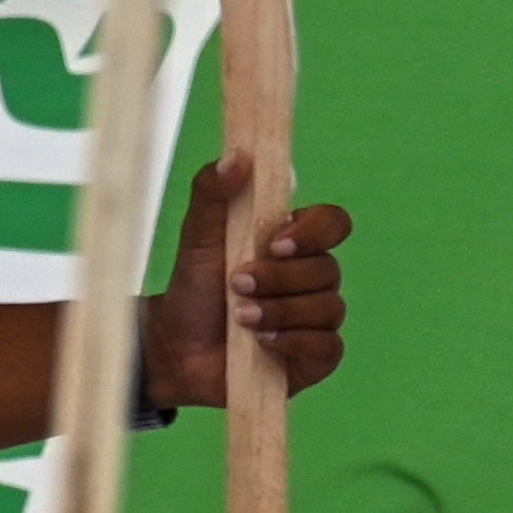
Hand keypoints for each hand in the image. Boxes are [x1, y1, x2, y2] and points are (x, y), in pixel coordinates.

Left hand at [142, 151, 348, 410]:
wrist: (179, 346)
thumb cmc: (195, 285)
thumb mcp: (197, 234)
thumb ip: (212, 191)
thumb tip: (238, 156)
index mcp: (293, 240)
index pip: (333, 223)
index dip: (314, 232)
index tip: (276, 242)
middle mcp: (312, 275)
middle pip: (328, 268)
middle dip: (280, 278)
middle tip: (238, 284)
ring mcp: (318, 317)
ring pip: (328, 308)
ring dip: (280, 311)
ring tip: (241, 318)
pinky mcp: (316, 356)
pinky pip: (328, 346)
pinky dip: (294, 342)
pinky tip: (262, 343)